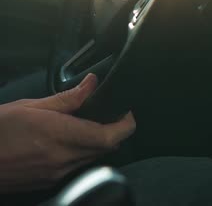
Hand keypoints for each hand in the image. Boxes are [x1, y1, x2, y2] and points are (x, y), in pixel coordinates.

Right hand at [0, 74, 135, 192]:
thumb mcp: (30, 106)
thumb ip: (67, 98)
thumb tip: (91, 84)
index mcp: (59, 135)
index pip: (109, 136)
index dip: (126, 124)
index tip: (126, 112)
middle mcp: (62, 158)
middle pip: (107, 148)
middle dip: (114, 131)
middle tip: (109, 114)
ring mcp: (57, 173)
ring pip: (94, 158)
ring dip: (98, 143)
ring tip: (86, 126)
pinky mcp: (50, 182)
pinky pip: (78, 167)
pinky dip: (82, 154)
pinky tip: (69, 142)